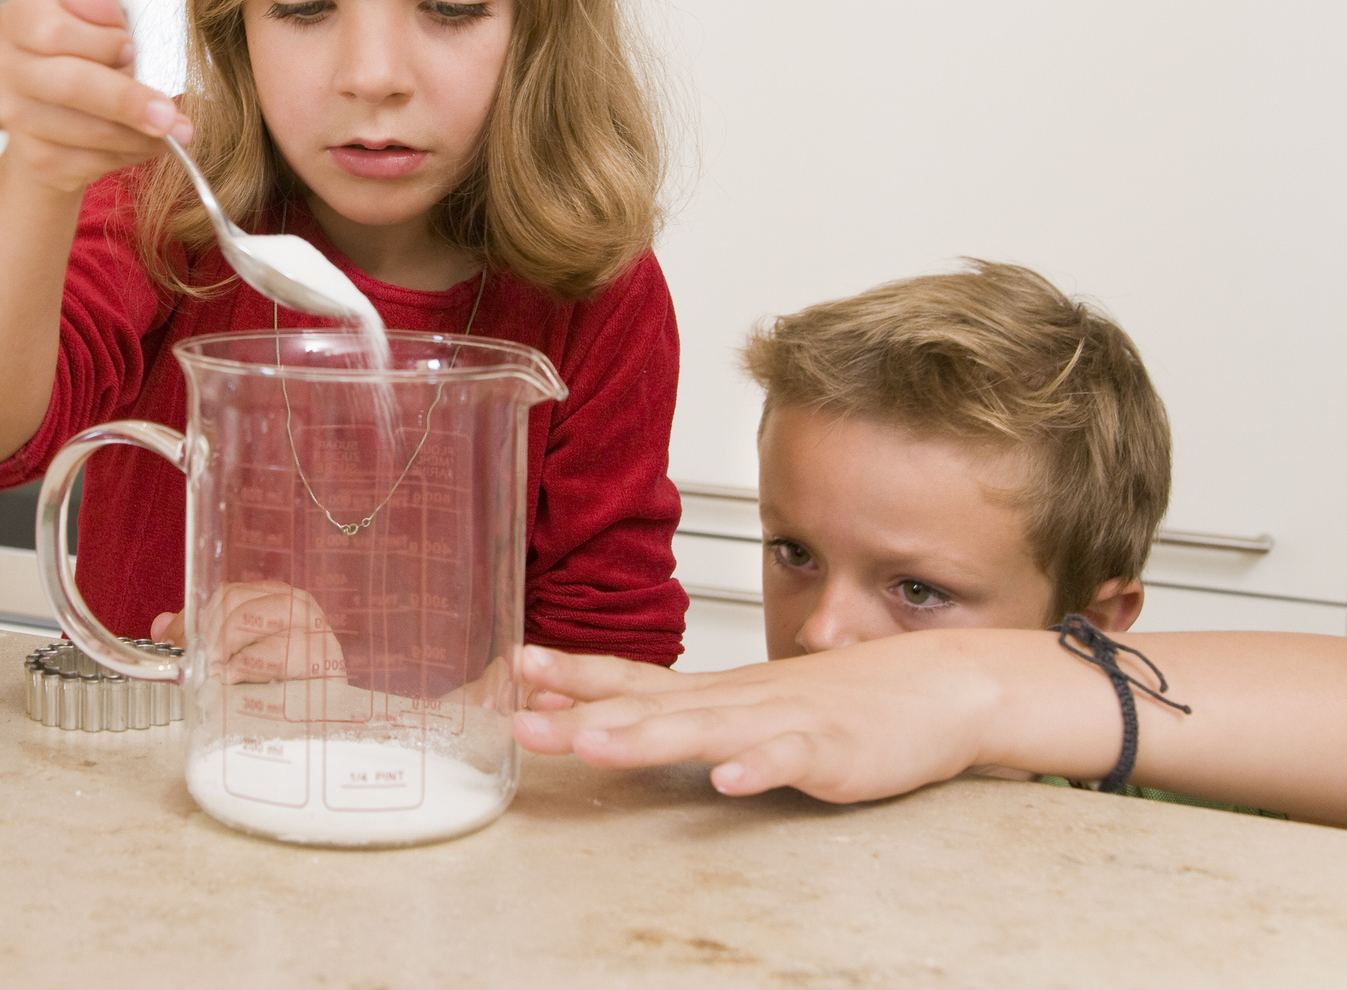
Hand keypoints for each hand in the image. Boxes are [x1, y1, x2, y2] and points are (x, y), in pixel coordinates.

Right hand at [0, 0, 191, 193]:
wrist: (51, 126)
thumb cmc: (78, 66)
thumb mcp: (96, 29)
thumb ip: (100, 13)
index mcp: (16, 21)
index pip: (53, 31)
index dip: (101, 43)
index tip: (131, 49)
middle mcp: (4, 69)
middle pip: (70, 84)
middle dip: (128, 100)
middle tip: (167, 113)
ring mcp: (15, 117)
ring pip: (88, 129)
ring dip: (139, 133)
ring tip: (170, 128)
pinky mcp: (36, 159)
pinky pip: (93, 160)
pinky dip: (131, 153)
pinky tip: (146, 142)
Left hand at [152, 582, 347, 685]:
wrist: (327, 728)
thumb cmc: (280, 691)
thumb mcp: (238, 662)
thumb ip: (202, 641)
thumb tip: (161, 626)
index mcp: (274, 599)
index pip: (226, 593)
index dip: (195, 618)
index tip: (176, 645)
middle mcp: (296, 605)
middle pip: (237, 601)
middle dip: (208, 633)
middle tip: (197, 662)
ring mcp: (313, 629)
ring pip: (255, 619)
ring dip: (227, 645)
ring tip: (215, 672)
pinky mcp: (325, 657)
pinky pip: (281, 651)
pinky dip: (251, 663)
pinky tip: (236, 678)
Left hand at [510, 638, 1002, 804]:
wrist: (934, 686)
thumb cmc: (839, 700)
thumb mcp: (747, 704)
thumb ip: (680, 712)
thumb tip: (600, 713)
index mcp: (715, 692)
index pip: (631, 678)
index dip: (572, 675)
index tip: (514, 669)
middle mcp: (737, 700)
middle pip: (648, 706)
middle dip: (581, 714)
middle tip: (522, 721)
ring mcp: (782, 721)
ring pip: (704, 728)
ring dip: (645, 736)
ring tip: (594, 744)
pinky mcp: (831, 751)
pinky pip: (790, 760)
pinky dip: (758, 768)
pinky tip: (730, 780)